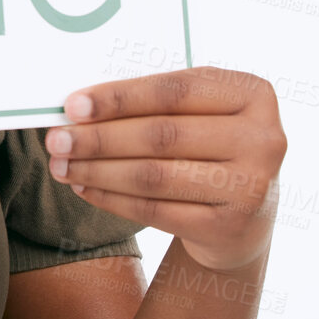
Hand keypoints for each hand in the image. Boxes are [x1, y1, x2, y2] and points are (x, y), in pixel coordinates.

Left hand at [44, 66, 287, 271]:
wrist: (243, 218)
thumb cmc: (208, 147)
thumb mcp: (199, 114)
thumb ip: (154, 102)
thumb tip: (79, 106)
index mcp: (254, 95)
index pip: (173, 91)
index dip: (118, 98)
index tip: (72, 105)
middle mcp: (263, 140)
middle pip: (161, 135)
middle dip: (99, 137)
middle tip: (55, 139)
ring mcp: (252, 187)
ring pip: (153, 175)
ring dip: (98, 170)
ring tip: (62, 165)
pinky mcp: (230, 227)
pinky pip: (154, 209)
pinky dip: (111, 198)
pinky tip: (84, 187)